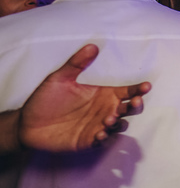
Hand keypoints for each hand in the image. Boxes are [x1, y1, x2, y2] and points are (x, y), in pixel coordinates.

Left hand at [19, 44, 150, 150]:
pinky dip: (104, 138)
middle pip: (129, 109)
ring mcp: (98, 126)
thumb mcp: (59, 78)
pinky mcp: (89, 141)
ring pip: (119, 125)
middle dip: (136, 106)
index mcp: (103, 94)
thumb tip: (93, 46)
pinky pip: (103, 140)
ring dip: (118, 123)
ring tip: (108, 119)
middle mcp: (105, 110)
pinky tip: (99, 134)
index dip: (138, 89)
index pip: (127, 91)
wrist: (27, 123)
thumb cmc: (45, 100)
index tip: (146, 86)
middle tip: (135, 102)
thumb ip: (76, 63)